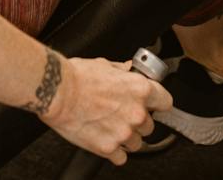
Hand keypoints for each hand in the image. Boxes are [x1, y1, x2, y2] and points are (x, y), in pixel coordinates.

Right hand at [42, 57, 170, 165]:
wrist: (56, 92)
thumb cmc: (77, 76)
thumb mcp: (104, 64)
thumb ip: (122, 71)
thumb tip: (128, 71)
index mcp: (140, 89)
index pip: (165, 102)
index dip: (157, 103)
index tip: (152, 105)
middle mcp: (136, 113)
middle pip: (149, 126)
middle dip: (137, 122)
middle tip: (120, 115)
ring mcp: (123, 133)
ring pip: (136, 144)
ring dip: (126, 138)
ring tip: (109, 128)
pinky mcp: (108, 148)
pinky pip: (121, 158)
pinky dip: (114, 152)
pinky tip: (103, 140)